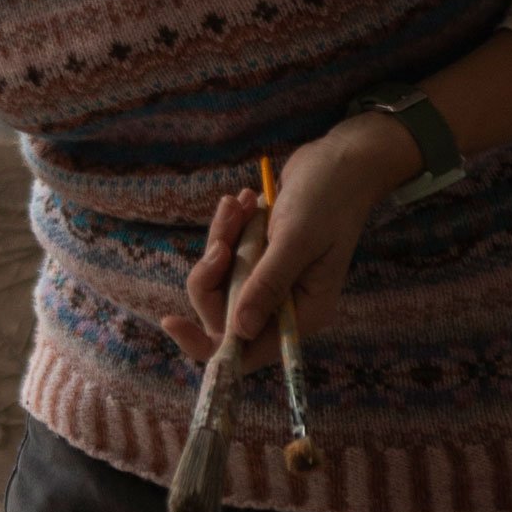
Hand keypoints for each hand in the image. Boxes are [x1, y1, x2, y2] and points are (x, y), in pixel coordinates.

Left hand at [159, 119, 411, 369]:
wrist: (340, 160)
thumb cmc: (328, 199)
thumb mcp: (296, 240)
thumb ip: (268, 284)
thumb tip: (239, 331)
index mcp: (303, 314)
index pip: (249, 350)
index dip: (209, 345)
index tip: (172, 322)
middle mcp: (285, 305)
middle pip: (224, 313)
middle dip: (214, 274)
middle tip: (223, 239)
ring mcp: (271, 280)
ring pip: (221, 279)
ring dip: (221, 242)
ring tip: (238, 205)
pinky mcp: (261, 256)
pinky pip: (227, 255)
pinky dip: (228, 229)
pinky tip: (244, 200)